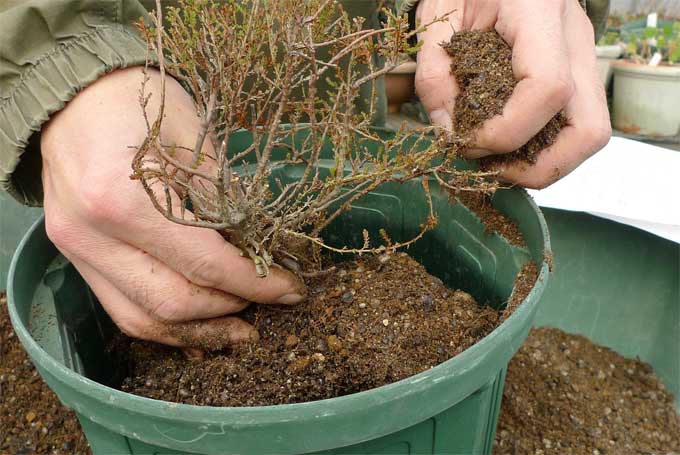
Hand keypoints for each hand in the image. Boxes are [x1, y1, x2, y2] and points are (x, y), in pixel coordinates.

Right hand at [41, 67, 304, 350]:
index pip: (204, 264)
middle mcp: (91, 238)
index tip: (290, 290)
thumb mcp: (194, 139)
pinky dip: (163, 322)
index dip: (255, 284)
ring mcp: (75, 252)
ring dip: (196, 331)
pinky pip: (120, 307)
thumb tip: (261, 247)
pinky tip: (197, 325)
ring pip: (140, 318)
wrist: (72, 94)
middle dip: (229, 309)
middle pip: (172, 302)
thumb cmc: (139, 102)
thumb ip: (224, 200)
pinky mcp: (74, 257)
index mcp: (123, 202)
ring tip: (238, 330)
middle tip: (267, 303)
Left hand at [415, 0, 610, 187]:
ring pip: (590, 135)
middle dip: (538, 167)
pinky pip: (573, 125)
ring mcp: (583, 59)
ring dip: (542, 163)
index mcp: (540, 15)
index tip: (467, 140)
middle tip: (489, 165)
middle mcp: (576, 41)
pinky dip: (540, 147)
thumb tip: (447, 130)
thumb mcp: (437, 16)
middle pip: (589, 130)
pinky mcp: (576, 73)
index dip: (507, 131)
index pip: (547, 88)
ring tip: (495, 159)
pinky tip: (504, 142)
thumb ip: (434, 72)